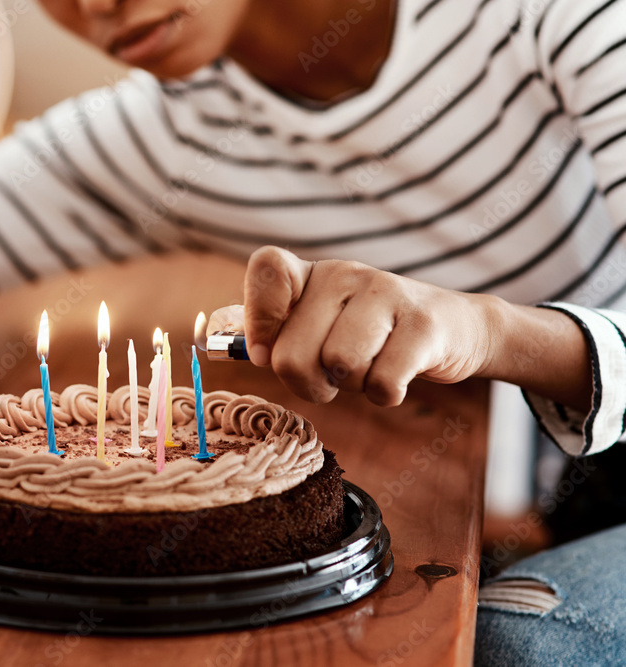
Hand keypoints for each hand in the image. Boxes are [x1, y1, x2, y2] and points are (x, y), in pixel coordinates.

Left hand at [209, 246, 499, 405]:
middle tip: (330, 379)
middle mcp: (345, 274)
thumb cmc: (371, 337)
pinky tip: (395, 377)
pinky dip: (384, 394)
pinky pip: (382, 383)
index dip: (259, 319)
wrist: (454, 329)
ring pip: (338, 366)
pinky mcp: (424, 324)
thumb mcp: (322, 326)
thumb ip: (282, 336)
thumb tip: (253, 352)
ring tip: (367, 370)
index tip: (266, 351)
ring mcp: (386, 293)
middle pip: (291, 354)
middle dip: (307, 384)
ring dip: (350, 386)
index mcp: (312, 275)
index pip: (267, 267)